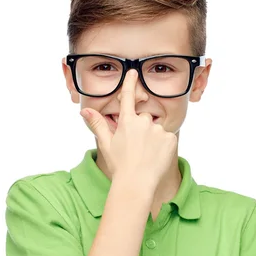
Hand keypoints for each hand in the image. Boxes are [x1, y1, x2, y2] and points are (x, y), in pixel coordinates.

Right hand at [80, 69, 176, 187]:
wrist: (136, 183)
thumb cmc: (120, 165)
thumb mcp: (106, 144)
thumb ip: (98, 124)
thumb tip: (84, 110)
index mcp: (127, 122)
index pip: (128, 96)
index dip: (130, 82)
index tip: (133, 72)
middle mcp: (143, 122)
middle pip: (143, 119)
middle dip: (141, 129)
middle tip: (136, 147)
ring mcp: (157, 130)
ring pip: (155, 130)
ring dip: (152, 138)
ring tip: (146, 154)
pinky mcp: (170, 139)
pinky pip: (167, 138)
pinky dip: (163, 145)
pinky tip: (156, 157)